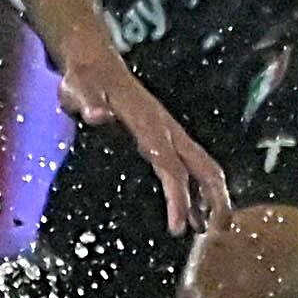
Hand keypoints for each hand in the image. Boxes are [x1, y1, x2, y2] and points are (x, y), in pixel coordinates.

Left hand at [55, 34, 230, 232]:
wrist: (95, 64)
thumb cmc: (85, 81)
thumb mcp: (79, 89)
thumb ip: (88, 102)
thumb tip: (96, 114)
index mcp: (151, 125)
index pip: (172, 168)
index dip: (179, 199)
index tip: (177, 229)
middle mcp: (168, 131)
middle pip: (204, 167)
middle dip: (216, 199)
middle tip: (218, 233)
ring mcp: (170, 134)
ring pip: (203, 167)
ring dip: (212, 198)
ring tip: (212, 231)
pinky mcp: (165, 138)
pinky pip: (191, 167)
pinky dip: (199, 192)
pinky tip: (195, 215)